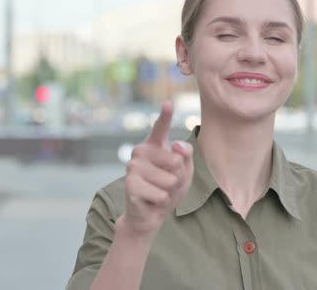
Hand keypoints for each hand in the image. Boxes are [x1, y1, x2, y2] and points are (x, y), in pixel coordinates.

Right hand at [119, 101, 193, 237]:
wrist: (149, 214)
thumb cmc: (168, 189)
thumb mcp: (184, 172)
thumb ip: (186, 157)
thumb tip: (177, 145)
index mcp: (155, 145)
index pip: (160, 127)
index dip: (165, 115)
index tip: (168, 103)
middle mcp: (141, 151)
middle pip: (176, 162)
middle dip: (178, 178)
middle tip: (166, 185)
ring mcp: (133, 166)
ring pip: (170, 179)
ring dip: (169, 191)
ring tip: (158, 192)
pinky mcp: (130, 183)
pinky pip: (161, 193)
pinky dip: (161, 201)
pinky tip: (151, 200)